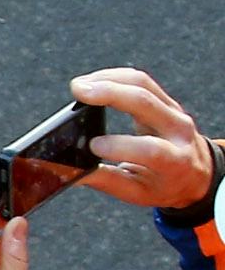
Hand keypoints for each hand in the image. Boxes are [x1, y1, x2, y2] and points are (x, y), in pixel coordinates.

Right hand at [70, 67, 217, 211]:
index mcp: (174, 160)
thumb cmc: (164, 184)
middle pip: (145, 102)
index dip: (119, 145)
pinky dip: (115, 77)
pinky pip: (142, 81)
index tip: (91, 146)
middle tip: (78, 93)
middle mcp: (178, 129)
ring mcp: (174, 110)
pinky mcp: (165, 100)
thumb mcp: (136, 193)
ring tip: (80, 85)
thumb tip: (74, 172)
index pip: (149, 148)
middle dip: (109, 93)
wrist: (195, 172)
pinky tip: (95, 81)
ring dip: (109, 79)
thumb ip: (107, 181)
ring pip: (143, 84)